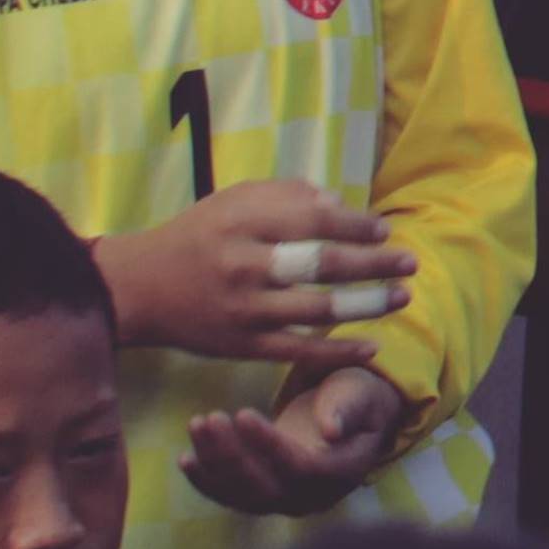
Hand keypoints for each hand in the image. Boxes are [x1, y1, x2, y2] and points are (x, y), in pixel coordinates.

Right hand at [93, 177, 411, 365]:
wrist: (138, 289)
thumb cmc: (197, 237)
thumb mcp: (233, 202)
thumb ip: (285, 196)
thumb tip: (340, 205)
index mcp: (242, 223)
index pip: (314, 221)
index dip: (356, 227)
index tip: (383, 232)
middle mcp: (243, 265)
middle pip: (322, 265)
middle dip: (374, 265)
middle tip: (410, 263)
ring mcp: (243, 309)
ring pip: (317, 311)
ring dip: (367, 306)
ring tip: (402, 298)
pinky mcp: (240, 346)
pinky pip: (298, 352)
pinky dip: (337, 352)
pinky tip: (372, 346)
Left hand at [181, 357, 410, 517]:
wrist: (348, 420)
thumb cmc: (356, 399)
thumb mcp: (360, 394)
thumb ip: (347, 408)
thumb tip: (332, 430)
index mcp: (344, 473)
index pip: (302, 467)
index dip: (270, 445)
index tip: (243, 414)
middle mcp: (314, 498)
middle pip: (266, 486)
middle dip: (232, 454)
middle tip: (210, 418)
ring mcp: (286, 503)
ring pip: (242, 493)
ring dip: (213, 462)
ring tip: (197, 423)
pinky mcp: (264, 499)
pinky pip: (231, 497)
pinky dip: (206, 481)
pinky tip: (186, 458)